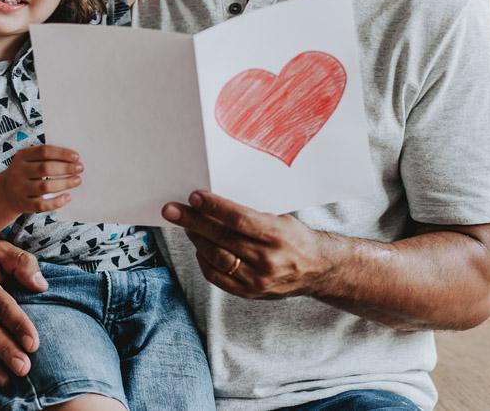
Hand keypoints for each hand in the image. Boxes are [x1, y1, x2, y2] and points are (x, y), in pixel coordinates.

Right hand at [1, 144, 82, 213]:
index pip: (44, 151)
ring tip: (77, 180)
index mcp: (22, 156)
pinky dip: (57, 202)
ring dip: (64, 183)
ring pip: (45, 187)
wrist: (5, 193)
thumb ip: (47, 157)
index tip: (77, 157)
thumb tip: (74, 159)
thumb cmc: (27, 172)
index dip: (62, 153)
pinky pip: (42, 205)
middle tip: (80, 168)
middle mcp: (18, 171)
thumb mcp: (30, 160)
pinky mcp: (23, 204)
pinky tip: (68, 197)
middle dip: (66, 168)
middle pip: (45, 168)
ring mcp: (19, 189)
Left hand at [162, 190, 330, 299]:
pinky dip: (204, 260)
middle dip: (192, 221)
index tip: (194, 197)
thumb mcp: (280, 218)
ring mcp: (257, 279)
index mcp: (277, 234)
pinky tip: (199, 246)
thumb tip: (213, 204)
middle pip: (221, 238)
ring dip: (196, 239)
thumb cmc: (295, 237)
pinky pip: (217, 277)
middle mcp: (267, 259)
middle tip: (172, 210)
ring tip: (186, 224)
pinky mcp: (250, 293)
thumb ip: (250, 215)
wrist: (317, 270)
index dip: (214, 207)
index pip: (238, 219)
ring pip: (216, 257)